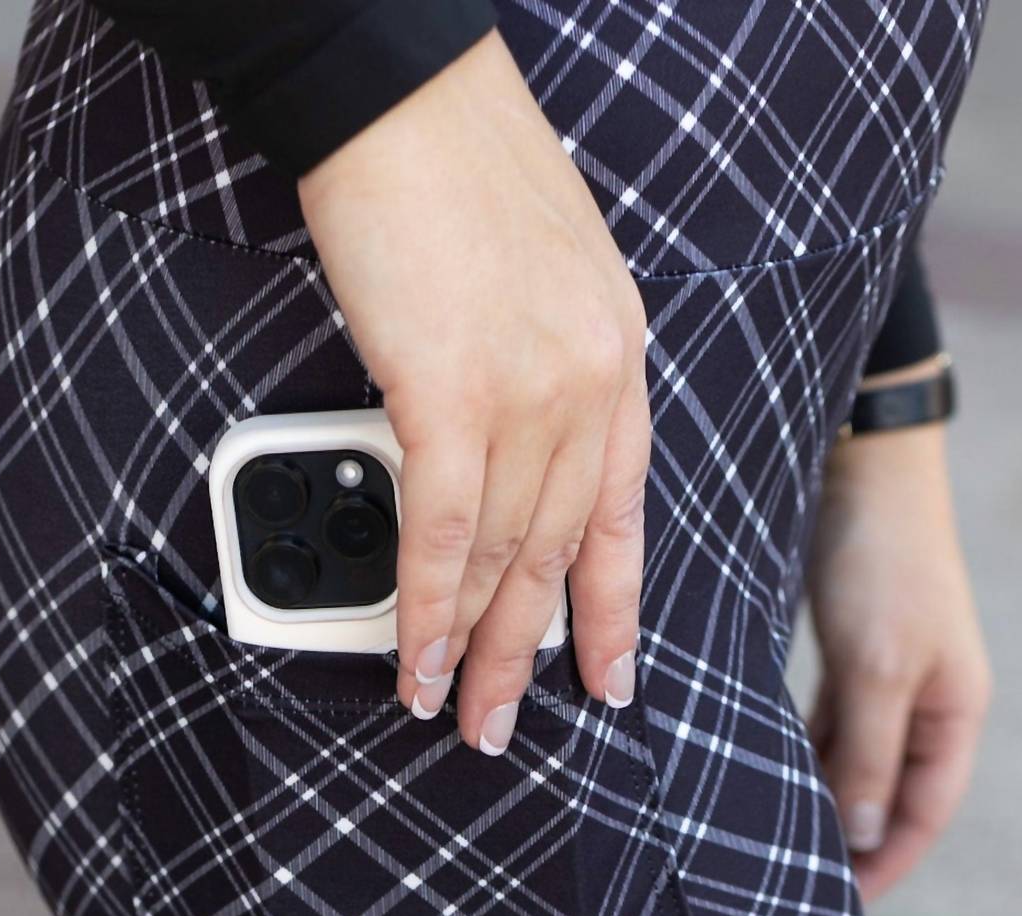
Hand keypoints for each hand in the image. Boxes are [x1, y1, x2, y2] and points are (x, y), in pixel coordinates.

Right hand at [296, 29, 649, 752]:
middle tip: (503, 724)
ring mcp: (532, 393)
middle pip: (563, 554)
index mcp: (618, 350)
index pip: (625, 509)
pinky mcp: (454, 397)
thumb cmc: (450, 155)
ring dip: (472, 650)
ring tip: (449, 710)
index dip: (613, 608)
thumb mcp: (544, 265)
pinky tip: (411, 659)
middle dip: (530, 655)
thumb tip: (507, 439)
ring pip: (506, 560)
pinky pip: (443, 537)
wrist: (395, 84)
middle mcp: (593, 381)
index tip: (611, 678)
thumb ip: (546, 359)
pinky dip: (424, 611)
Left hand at [803, 408, 992, 903]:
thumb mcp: (876, 667)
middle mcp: (926, 701)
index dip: (887, 864)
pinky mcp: (852, 655)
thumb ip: (868, 755)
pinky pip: (827, 727)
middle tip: (790, 888)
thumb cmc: (880, 563)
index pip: (924, 812)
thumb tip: (862, 838)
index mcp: (954, 710)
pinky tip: (761, 783)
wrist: (863, 463)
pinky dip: (799, 756)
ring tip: (769, 846)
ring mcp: (888, 679)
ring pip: (852, 763)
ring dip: (818, 800)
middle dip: (847, 841)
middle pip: (888, 795)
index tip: (838, 907)